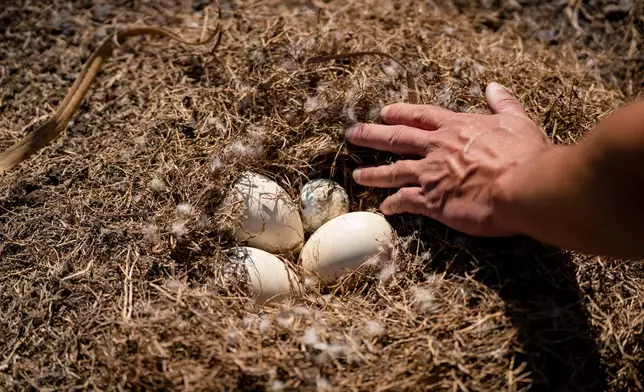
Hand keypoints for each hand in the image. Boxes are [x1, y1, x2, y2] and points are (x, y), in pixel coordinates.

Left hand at [345, 83, 551, 235]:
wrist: (523, 187)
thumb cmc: (524, 155)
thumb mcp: (517, 122)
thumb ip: (504, 104)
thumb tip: (494, 87)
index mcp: (455, 128)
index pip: (420, 116)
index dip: (400, 113)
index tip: (384, 112)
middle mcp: (437, 148)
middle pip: (395, 138)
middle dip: (371, 135)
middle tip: (352, 134)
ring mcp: (431, 175)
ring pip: (393, 171)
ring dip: (373, 173)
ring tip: (357, 175)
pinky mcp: (432, 202)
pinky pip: (405, 202)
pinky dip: (393, 204)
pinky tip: (385, 208)